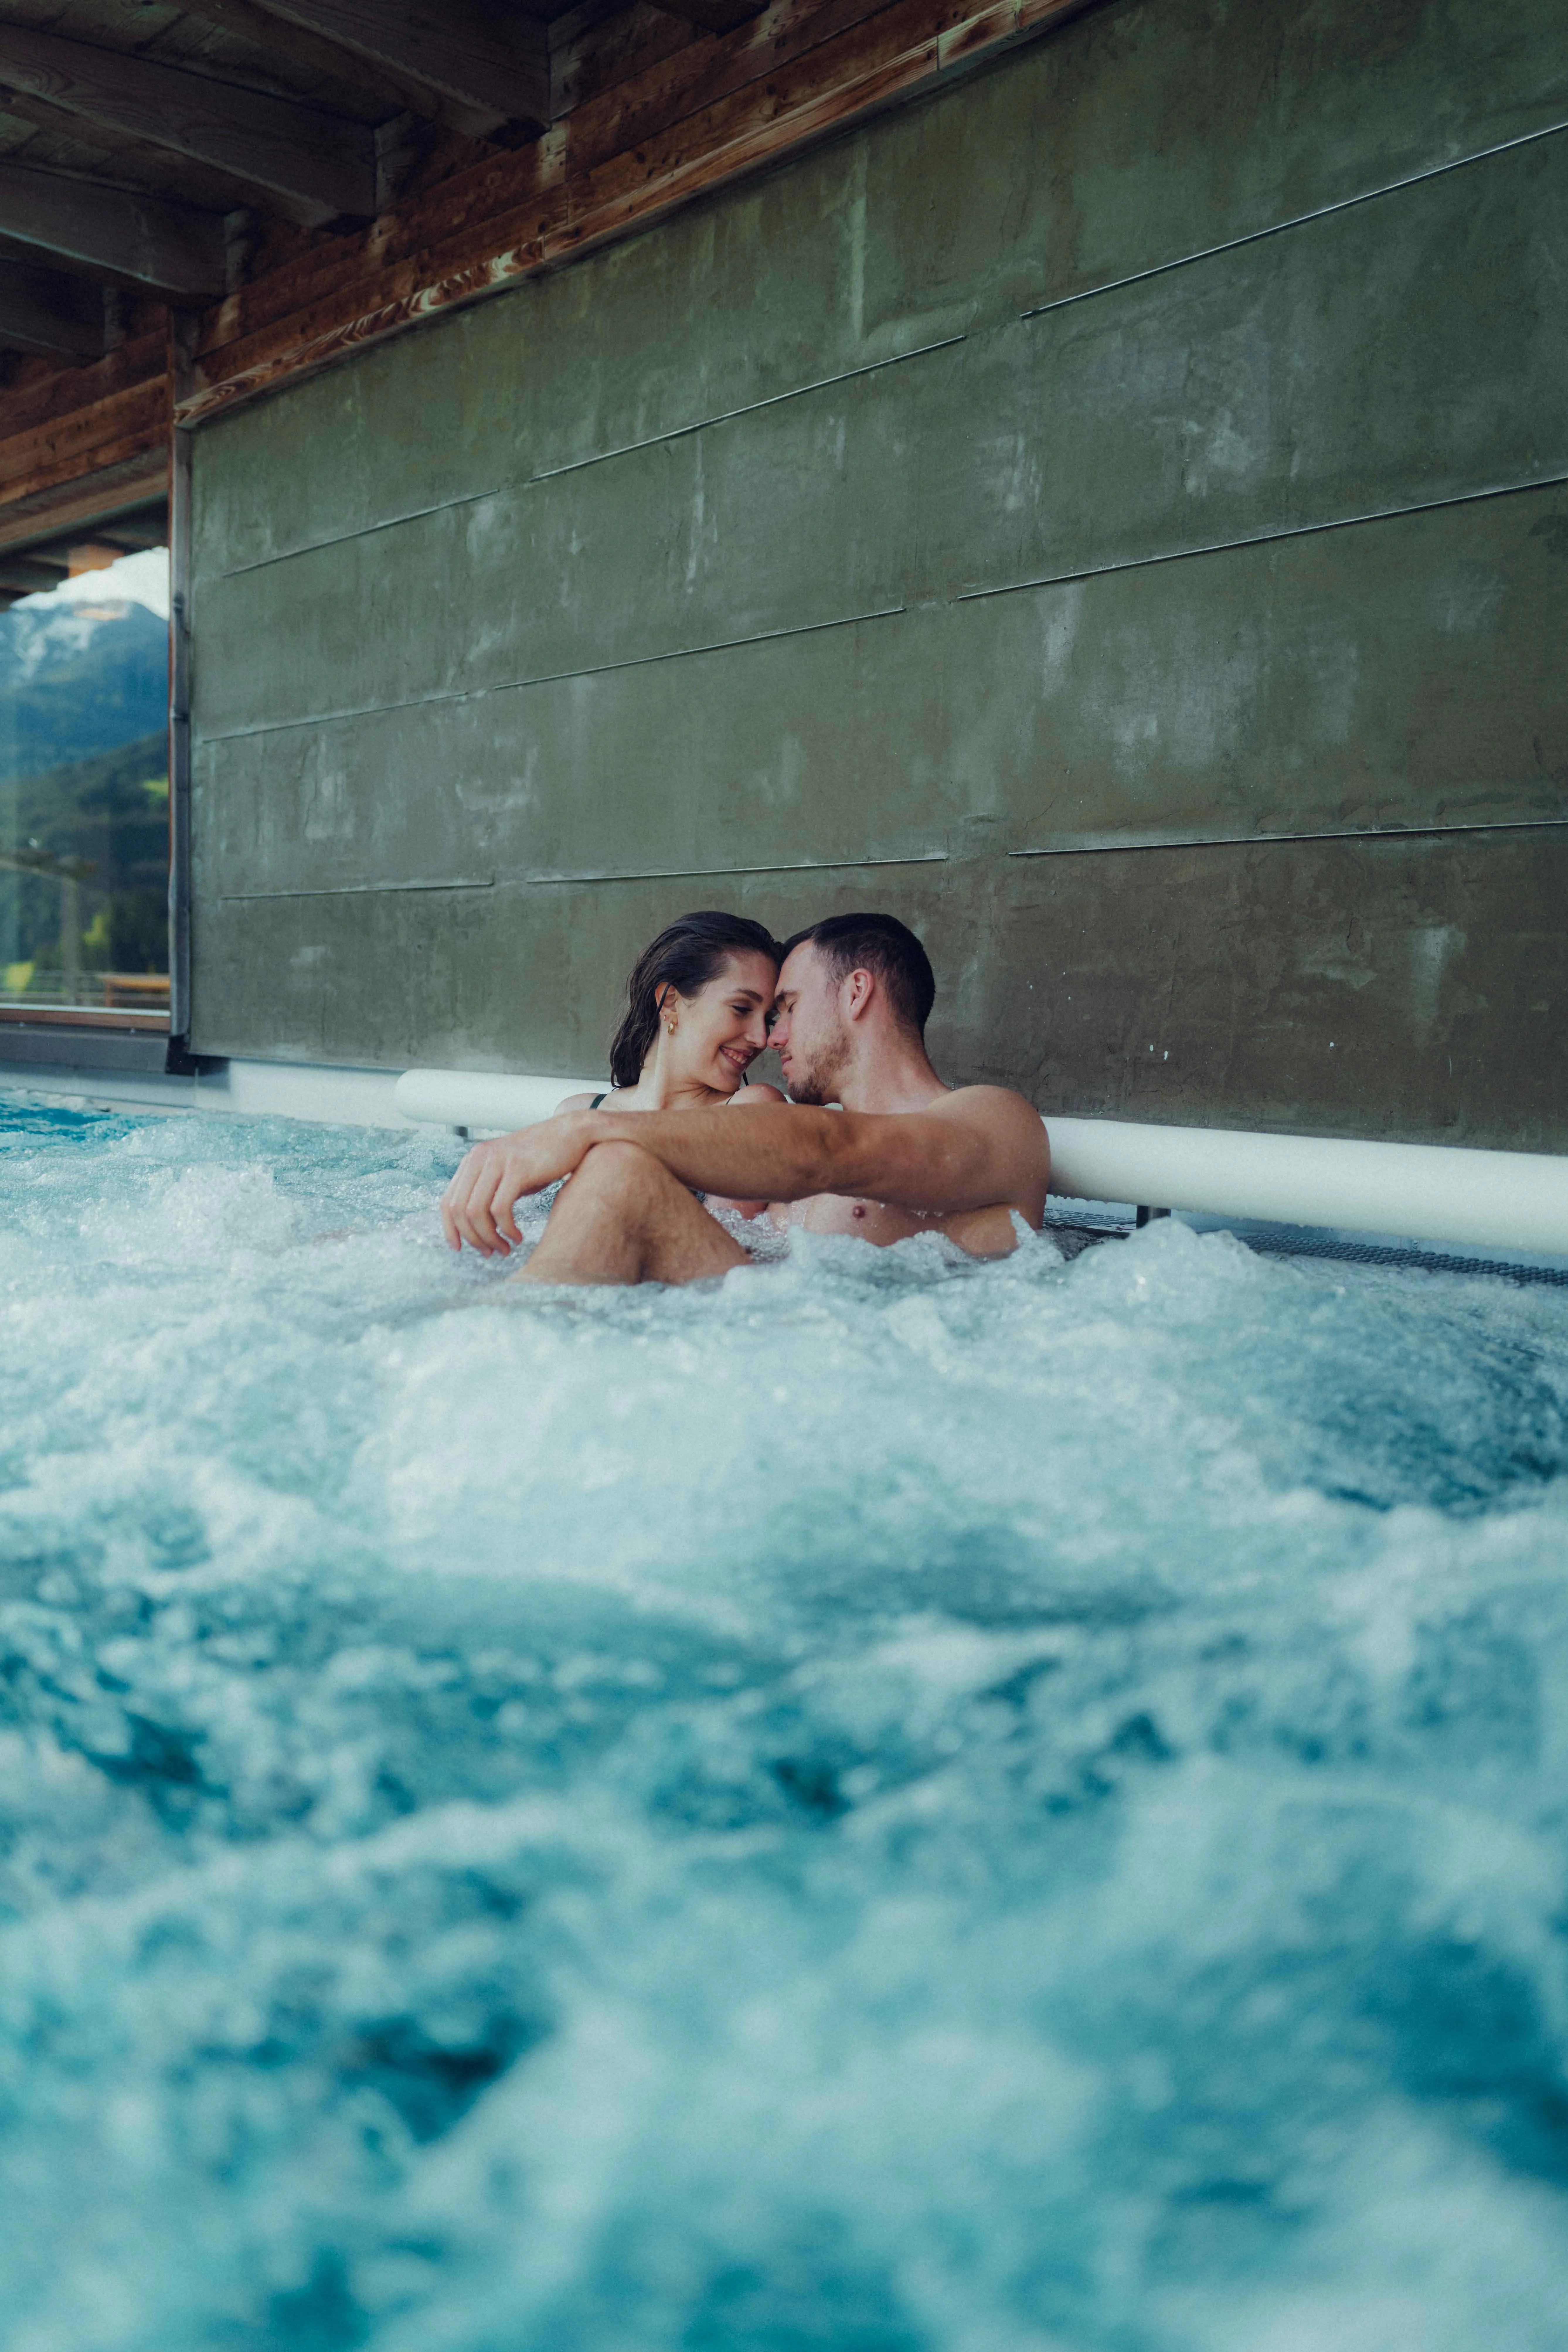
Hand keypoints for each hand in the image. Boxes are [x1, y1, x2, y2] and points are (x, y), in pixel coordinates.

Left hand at [440, 1116, 592, 1253]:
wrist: (572, 1133)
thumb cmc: (541, 1159)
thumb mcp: (507, 1173)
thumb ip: (489, 1192)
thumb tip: (479, 1227)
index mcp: (473, 1160)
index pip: (447, 1201)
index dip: (450, 1229)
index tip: (460, 1248)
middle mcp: (479, 1158)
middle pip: (459, 1210)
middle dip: (473, 1238)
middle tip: (490, 1252)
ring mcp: (497, 1161)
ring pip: (476, 1211)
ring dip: (489, 1237)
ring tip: (505, 1248)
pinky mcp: (517, 1168)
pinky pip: (500, 1208)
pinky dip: (506, 1228)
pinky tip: (517, 1236)